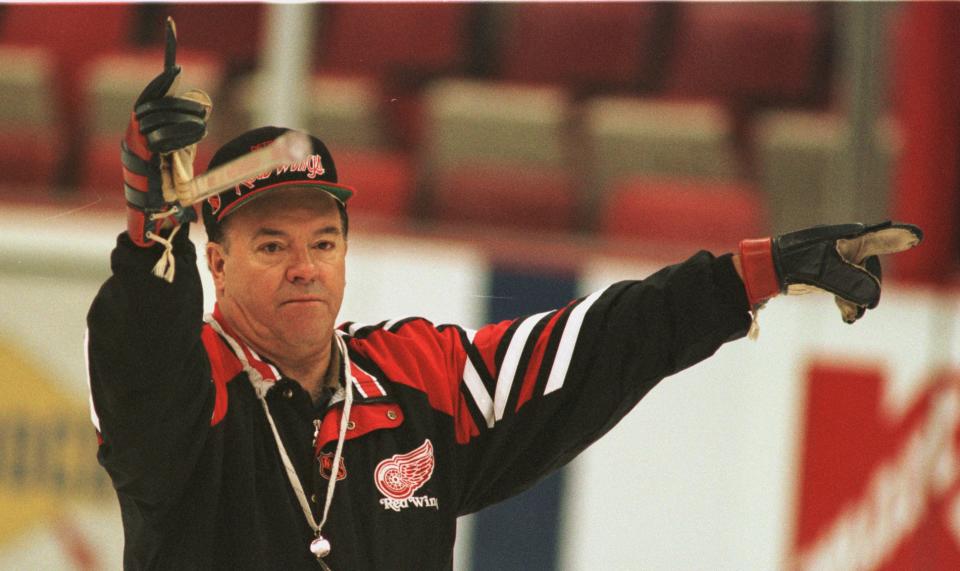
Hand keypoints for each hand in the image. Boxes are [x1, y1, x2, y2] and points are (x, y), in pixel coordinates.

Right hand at [121, 17, 209, 247]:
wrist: (153, 217)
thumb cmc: (166, 191)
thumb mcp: (174, 157)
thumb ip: (180, 137)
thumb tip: (200, 115)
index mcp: (140, 135)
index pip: (147, 101)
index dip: (159, 85)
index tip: (175, 71)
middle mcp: (133, 138)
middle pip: (154, 108)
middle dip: (178, 105)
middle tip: (202, 110)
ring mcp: (135, 148)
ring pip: (158, 122)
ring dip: (182, 120)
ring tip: (202, 126)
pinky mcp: (141, 160)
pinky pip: (158, 138)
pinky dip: (177, 132)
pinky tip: (196, 132)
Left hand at [738, 221, 922, 322]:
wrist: (766, 270)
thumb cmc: (794, 263)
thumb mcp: (823, 273)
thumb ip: (850, 283)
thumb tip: (872, 299)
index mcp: (848, 239)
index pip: (879, 237)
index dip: (897, 237)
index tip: (916, 236)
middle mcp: (845, 247)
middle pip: (870, 269)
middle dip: (870, 288)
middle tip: (866, 307)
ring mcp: (836, 261)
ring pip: (859, 282)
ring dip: (858, 299)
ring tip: (852, 316)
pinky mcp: (827, 273)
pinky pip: (846, 288)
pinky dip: (848, 302)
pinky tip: (847, 317)